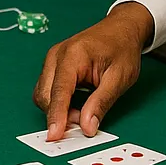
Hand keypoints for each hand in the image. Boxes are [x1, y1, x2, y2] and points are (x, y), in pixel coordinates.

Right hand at [33, 2, 152, 140]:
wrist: (122, 28)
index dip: (56, 115)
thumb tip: (87, 127)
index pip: (59, 90)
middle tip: (85, 123)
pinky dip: (58, 103)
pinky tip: (76, 105)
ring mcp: (53, 59)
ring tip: (84, 113)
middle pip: (45, 94)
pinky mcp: (54, 65)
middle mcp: (57, 55)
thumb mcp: (119, 78)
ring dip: (58, 110)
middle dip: (60, 115)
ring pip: (43, 94)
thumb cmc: (122, 48)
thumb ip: (101, 102)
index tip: (54, 135)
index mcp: (73, 55)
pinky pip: (48, 89)